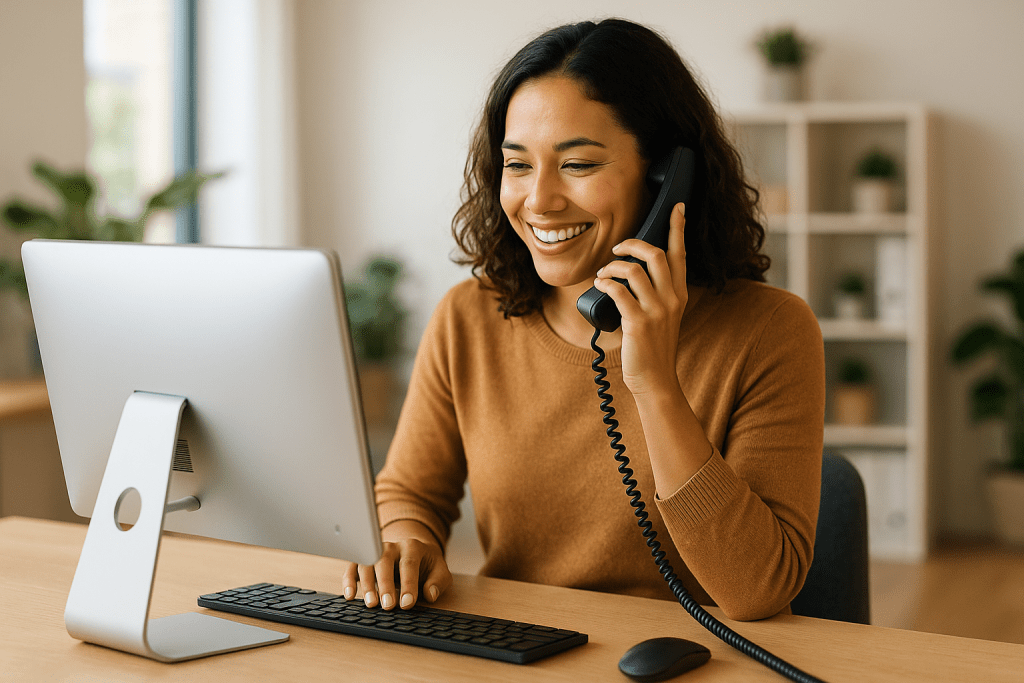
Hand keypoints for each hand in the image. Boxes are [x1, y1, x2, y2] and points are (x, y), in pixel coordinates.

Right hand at [340, 522, 452, 609]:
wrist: (414, 551)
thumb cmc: (426, 564)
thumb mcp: (440, 571)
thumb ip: (438, 582)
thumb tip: (430, 594)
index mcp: (412, 547)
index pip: (409, 564)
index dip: (408, 584)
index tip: (407, 603)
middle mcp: (391, 546)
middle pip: (384, 561)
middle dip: (385, 584)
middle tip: (388, 606)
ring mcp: (375, 551)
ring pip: (366, 564)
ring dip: (367, 584)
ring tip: (371, 604)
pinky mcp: (363, 559)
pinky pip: (352, 567)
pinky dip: (349, 581)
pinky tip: (350, 595)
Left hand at [592, 202, 686, 396]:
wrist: (655, 379)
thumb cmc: (652, 347)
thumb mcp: (663, 316)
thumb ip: (656, 293)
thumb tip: (632, 269)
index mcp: (679, 294)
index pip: (680, 254)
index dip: (678, 228)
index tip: (677, 207)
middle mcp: (672, 299)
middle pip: (656, 254)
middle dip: (632, 244)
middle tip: (616, 251)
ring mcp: (656, 311)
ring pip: (634, 270)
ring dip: (612, 268)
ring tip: (603, 275)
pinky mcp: (638, 323)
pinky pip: (618, 292)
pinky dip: (604, 284)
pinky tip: (599, 286)